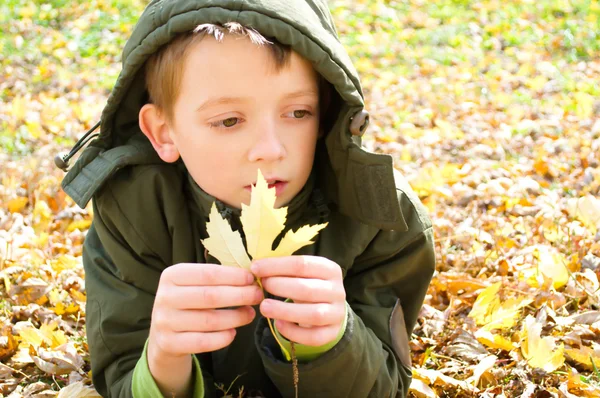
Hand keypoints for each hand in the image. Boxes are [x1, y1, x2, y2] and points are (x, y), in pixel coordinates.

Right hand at [147, 263, 262, 394]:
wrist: (163, 334)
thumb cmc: (188, 302)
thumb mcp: (193, 284)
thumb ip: (216, 279)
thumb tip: (250, 277)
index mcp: (172, 275)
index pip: (208, 273)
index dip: (234, 276)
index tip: (252, 278)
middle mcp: (164, 296)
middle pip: (210, 296)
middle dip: (240, 295)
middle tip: (258, 296)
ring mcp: (164, 321)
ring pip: (209, 320)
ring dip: (236, 317)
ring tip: (250, 314)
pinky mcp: (168, 343)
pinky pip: (203, 342)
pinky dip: (222, 338)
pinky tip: (233, 332)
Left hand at [251, 256, 345, 346]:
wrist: (329, 309)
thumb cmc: (308, 286)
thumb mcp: (301, 274)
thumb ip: (283, 270)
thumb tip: (257, 267)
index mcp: (330, 269)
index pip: (302, 264)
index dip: (276, 266)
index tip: (255, 268)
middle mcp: (337, 291)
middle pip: (307, 289)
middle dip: (279, 287)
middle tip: (261, 286)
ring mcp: (337, 313)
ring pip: (313, 314)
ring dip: (284, 311)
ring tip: (264, 307)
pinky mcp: (332, 333)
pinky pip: (313, 337)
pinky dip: (294, 332)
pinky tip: (278, 324)